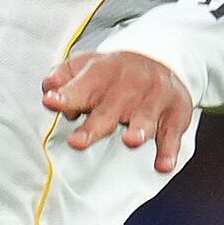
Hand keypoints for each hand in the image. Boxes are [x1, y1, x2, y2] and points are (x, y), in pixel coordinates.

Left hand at [42, 50, 194, 173]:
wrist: (159, 60)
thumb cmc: (113, 73)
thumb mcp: (86, 65)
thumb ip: (64, 76)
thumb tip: (48, 86)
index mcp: (102, 73)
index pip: (82, 85)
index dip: (66, 95)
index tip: (51, 102)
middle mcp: (129, 85)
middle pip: (110, 107)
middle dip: (94, 125)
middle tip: (77, 141)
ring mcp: (154, 99)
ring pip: (146, 116)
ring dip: (139, 129)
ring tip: (131, 140)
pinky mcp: (175, 114)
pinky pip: (173, 134)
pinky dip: (170, 150)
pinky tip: (163, 165)